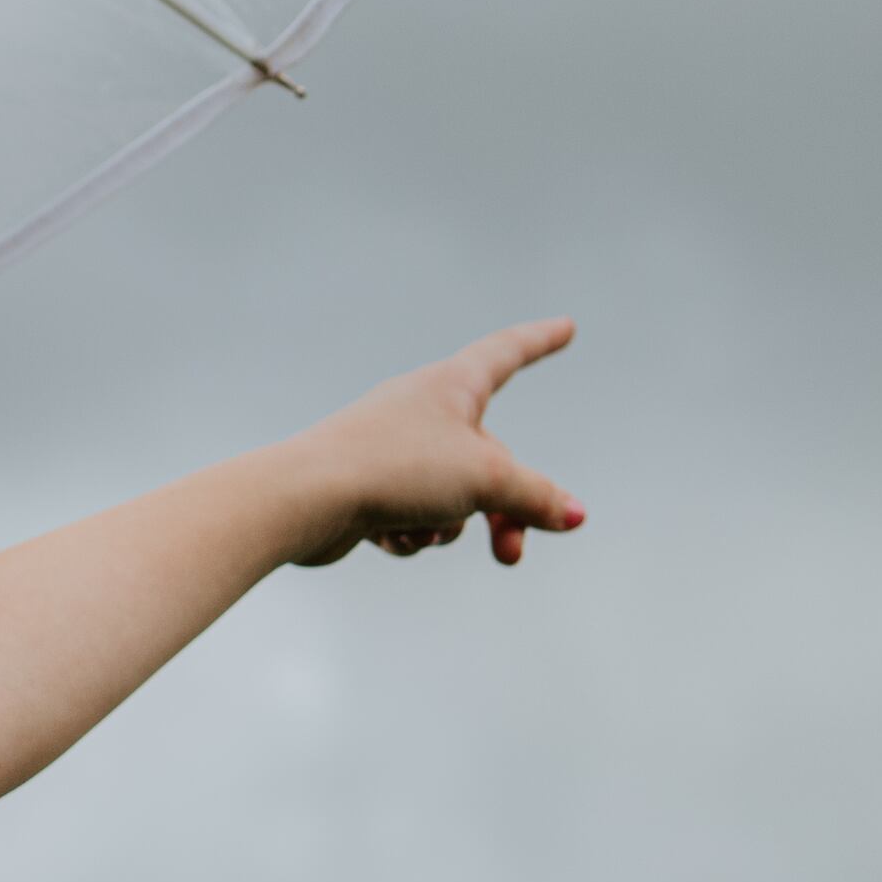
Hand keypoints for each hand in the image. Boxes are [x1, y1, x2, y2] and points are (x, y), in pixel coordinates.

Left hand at [275, 319, 588, 567]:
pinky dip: (411, 533)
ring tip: (422, 532)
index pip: (509, 352)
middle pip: (491, 459)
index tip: (566, 327)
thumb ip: (536, 497)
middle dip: (504, 511)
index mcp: (452, 385)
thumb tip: (575, 514)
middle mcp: (423, 409)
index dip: (541, 340)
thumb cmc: (396, 469)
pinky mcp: (369, 486)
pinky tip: (387, 535)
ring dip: (448, 525)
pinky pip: (415, 515)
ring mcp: (394, 447)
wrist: (307, 500)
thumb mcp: (485, 482)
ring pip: (453, 495)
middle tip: (510, 554)